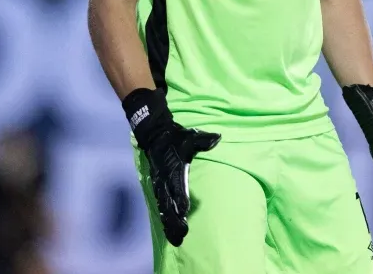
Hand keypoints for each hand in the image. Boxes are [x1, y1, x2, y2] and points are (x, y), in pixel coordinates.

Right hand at [123, 88, 219, 246]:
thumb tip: (217, 137)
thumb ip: (204, 140)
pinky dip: (164, 218)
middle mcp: (165, 178)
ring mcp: (160, 184)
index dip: (181, 198)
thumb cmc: (176, 137)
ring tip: (176, 239)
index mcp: (174, 168)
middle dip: (175, 218)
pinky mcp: (158, 186)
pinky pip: (160, 205)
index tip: (185, 211)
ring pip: (164, 207)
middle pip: (169, 201)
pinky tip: (168, 230)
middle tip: (183, 233)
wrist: (155, 134)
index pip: (178, 185)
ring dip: (169, 223)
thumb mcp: (190, 136)